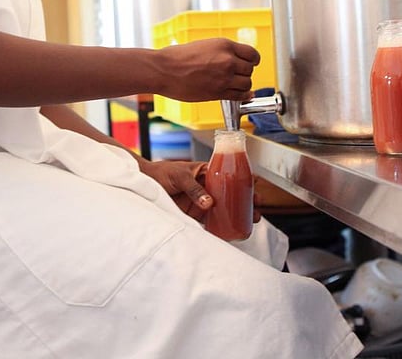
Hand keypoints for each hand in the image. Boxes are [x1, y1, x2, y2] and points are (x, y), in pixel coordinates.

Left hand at [139, 159, 262, 224]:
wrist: (143, 183)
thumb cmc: (160, 173)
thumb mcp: (179, 176)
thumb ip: (194, 189)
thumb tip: (209, 203)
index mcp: (207, 172)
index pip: (230, 174)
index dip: (245, 181)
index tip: (256, 189)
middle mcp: (207, 186)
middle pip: (232, 193)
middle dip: (247, 201)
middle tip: (258, 210)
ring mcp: (202, 200)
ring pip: (225, 207)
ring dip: (238, 214)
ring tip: (251, 221)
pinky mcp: (194, 213)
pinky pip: (211, 220)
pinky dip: (222, 226)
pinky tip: (231, 230)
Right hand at [156, 38, 259, 101]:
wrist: (164, 70)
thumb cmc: (178, 57)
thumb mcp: (205, 45)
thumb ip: (222, 52)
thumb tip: (233, 60)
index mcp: (225, 45)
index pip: (252, 54)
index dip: (252, 60)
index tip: (250, 63)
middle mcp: (228, 61)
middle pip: (250, 70)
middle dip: (245, 73)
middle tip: (237, 75)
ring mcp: (224, 78)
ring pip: (247, 84)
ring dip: (243, 85)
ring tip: (235, 85)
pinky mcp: (218, 92)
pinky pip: (240, 96)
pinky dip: (243, 97)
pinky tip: (241, 95)